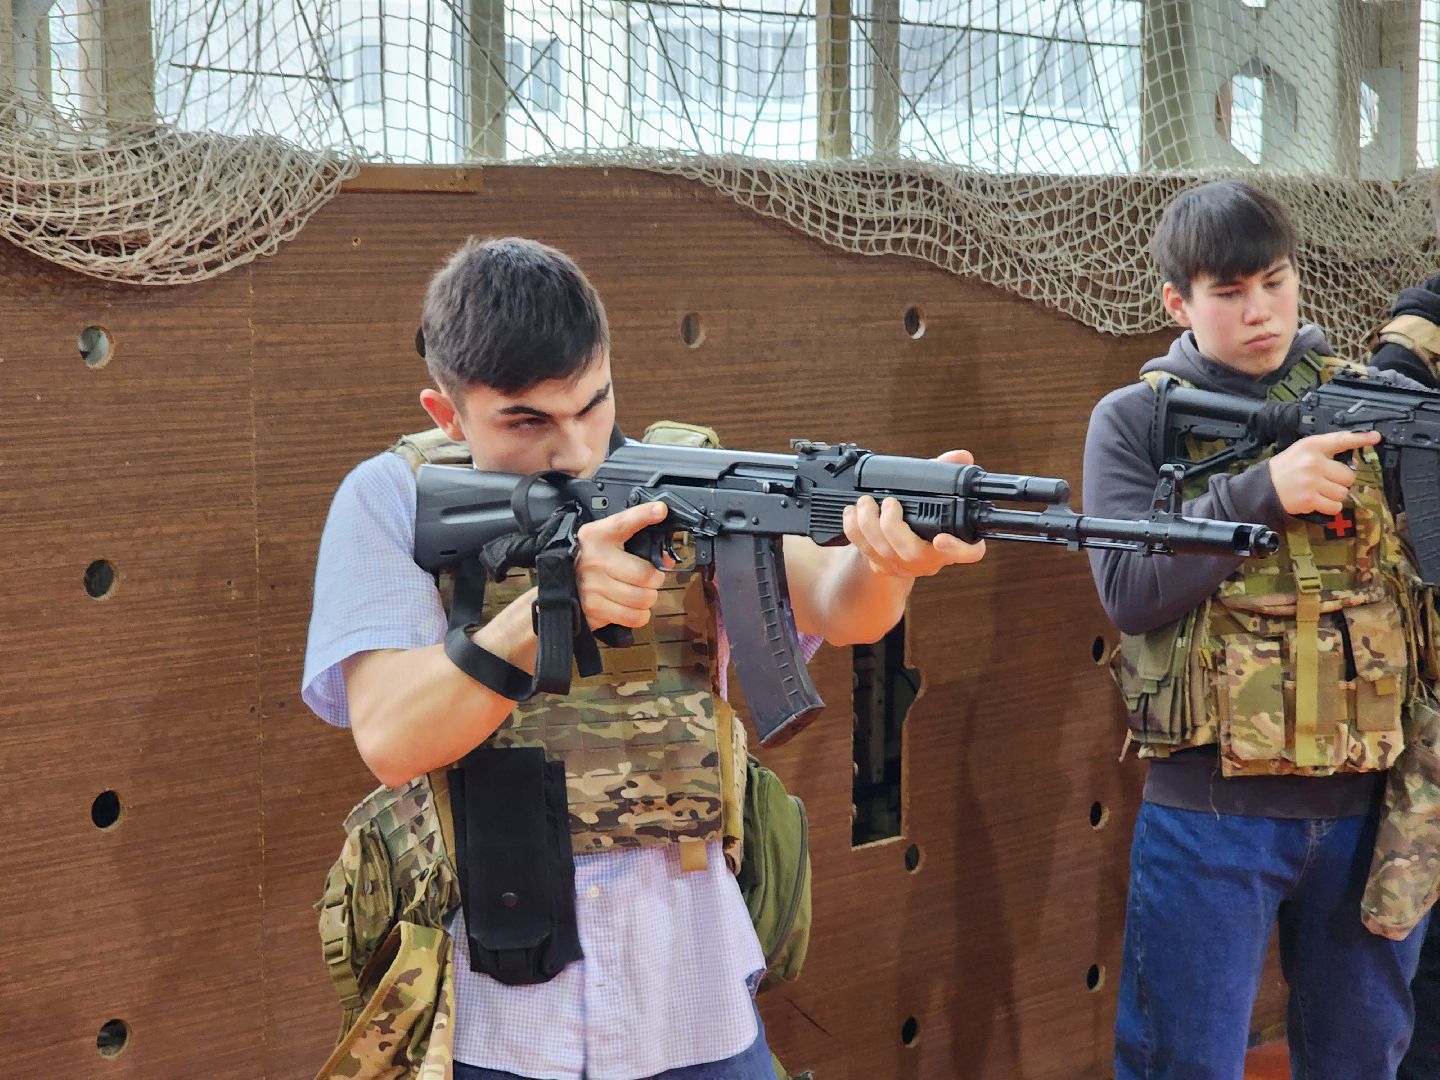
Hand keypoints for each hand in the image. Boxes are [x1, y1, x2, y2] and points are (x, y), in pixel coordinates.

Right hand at [575, 502, 667, 629]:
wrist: (556, 586)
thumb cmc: (589, 562)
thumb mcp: (605, 544)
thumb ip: (636, 544)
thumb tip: (666, 560)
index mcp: (598, 536)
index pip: (624, 522)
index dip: (644, 515)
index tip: (660, 510)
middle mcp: (595, 559)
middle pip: (645, 574)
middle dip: (654, 580)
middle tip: (647, 579)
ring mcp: (593, 586)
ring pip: (643, 598)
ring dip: (647, 599)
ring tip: (637, 593)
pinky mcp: (594, 609)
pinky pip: (633, 617)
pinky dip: (638, 615)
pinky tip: (630, 607)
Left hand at [842, 449, 986, 576]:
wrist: (896, 546)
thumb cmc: (921, 518)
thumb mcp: (936, 497)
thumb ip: (946, 475)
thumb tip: (961, 456)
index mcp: (951, 543)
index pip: (968, 553)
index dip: (957, 548)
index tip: (941, 538)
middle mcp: (927, 559)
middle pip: (912, 552)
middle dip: (893, 525)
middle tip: (889, 502)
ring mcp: (901, 564)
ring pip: (883, 550)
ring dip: (868, 523)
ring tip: (865, 501)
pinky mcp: (878, 564)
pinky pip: (862, 548)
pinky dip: (853, 528)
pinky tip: (852, 512)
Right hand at [1267, 430, 1380, 516]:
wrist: (1264, 487)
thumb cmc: (1286, 469)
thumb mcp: (1303, 451)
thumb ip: (1327, 452)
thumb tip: (1354, 464)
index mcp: (1312, 446)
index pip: (1341, 439)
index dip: (1361, 438)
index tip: (1375, 437)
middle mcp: (1313, 462)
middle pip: (1348, 475)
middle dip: (1341, 481)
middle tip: (1327, 480)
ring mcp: (1311, 482)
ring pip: (1343, 492)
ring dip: (1335, 495)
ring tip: (1319, 491)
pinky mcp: (1309, 499)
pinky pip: (1334, 506)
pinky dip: (1329, 507)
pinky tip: (1317, 501)